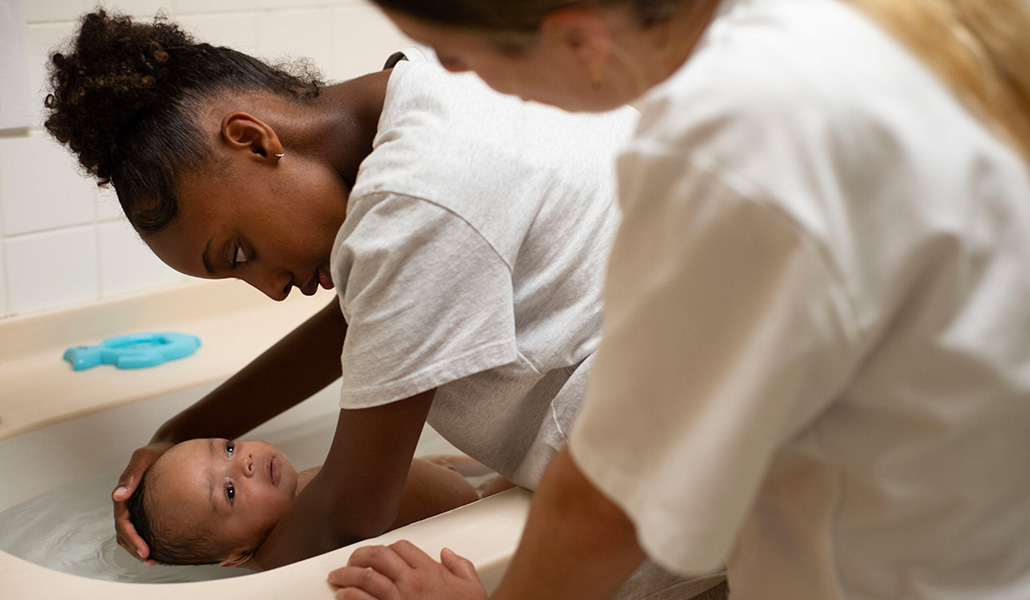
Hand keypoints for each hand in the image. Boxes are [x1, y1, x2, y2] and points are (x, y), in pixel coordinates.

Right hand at [112, 440, 173, 562]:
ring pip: (133, 533)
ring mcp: (138, 507)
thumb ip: (131, 475)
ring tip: (155, 560)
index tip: (145, 551)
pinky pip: (146, 528)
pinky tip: (164, 548)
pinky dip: (150, 539)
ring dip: (139, 548)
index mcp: (124, 495)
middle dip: (135, 549)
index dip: (132, 539)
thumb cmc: (158, 451)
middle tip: (151, 560)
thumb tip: (117, 496)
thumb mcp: (144, 458)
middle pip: (125, 533)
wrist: (172, 445)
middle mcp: (128, 504)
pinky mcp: (150, 508)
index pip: (122, 523)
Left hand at [328, 541, 487, 599]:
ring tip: (338, 576)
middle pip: (378, 557)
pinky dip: (348, 596)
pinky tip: (342, 595)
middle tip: (352, 560)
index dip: (388, 547)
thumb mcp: (474, 589)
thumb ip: (461, 567)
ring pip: (365, 577)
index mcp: (431, 573)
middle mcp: (412, 583)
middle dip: (360, 555)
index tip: (381, 553)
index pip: (403, 547)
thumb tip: (449, 554)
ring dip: (346, 574)